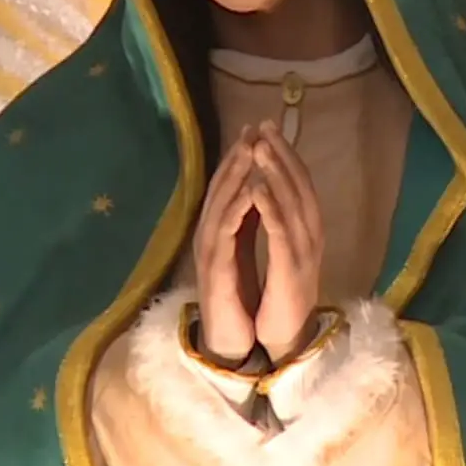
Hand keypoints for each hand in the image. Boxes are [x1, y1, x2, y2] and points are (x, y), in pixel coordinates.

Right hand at [193, 126, 261, 361]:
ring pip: (220, 203)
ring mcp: (208, 249)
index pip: (228, 185)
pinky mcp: (214, 267)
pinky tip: (251, 190)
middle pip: (221, 187)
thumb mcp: (244, 251)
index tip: (257, 130)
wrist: (229, 337)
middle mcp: (209, 234)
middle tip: (253, 128)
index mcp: (219, 230)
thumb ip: (247, 222)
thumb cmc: (237, 296)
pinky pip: (225, 231)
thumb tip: (257, 190)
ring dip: (235, 175)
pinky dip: (238, 208)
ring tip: (251, 149)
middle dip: (237, 156)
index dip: (241, 157)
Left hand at [248, 121, 324, 361]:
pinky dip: (270, 208)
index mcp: (307, 229)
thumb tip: (270, 187)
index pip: (299, 182)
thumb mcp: (281, 250)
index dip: (285, 153)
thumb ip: (280, 220)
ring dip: (275, 173)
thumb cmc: (281, 294)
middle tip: (264, 125)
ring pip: (292, 203)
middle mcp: (311, 234)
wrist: (287, 336)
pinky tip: (257, 188)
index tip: (266, 127)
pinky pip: (280, 233)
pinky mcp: (291, 269)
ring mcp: (304, 251)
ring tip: (260, 147)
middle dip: (281, 153)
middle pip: (299, 184)